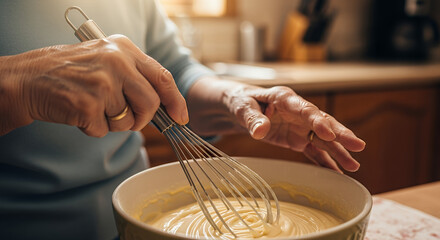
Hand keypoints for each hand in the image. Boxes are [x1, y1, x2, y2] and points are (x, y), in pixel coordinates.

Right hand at [0, 34, 187, 135]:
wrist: (27, 79)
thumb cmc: (70, 72)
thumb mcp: (106, 59)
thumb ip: (135, 76)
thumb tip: (164, 103)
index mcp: (124, 48)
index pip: (162, 76)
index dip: (176, 100)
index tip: (181, 117)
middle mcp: (117, 62)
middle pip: (151, 103)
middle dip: (142, 118)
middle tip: (127, 118)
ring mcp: (103, 83)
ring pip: (129, 121)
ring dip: (113, 124)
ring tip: (94, 108)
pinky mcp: (89, 104)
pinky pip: (104, 131)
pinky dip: (93, 129)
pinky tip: (79, 113)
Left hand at [223, 85, 364, 172]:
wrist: (241, 108)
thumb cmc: (242, 102)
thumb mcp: (243, 107)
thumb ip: (252, 119)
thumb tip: (260, 131)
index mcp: (285, 98)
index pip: (306, 110)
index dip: (318, 121)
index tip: (329, 134)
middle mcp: (298, 112)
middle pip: (322, 123)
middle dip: (340, 134)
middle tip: (358, 146)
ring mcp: (300, 126)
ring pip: (323, 139)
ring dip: (338, 151)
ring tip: (354, 165)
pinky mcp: (297, 139)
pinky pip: (313, 151)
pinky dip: (324, 162)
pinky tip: (337, 172)